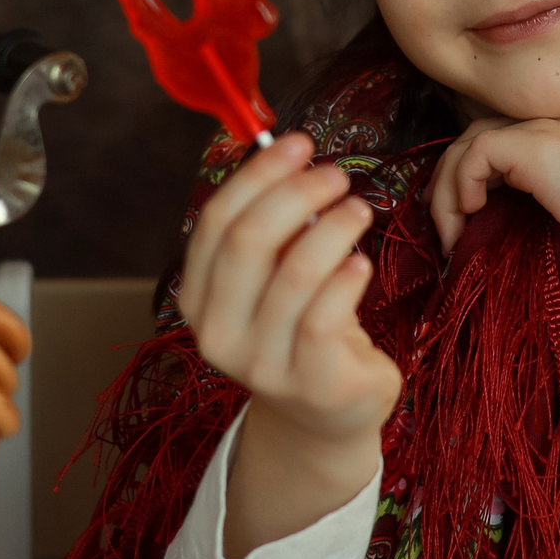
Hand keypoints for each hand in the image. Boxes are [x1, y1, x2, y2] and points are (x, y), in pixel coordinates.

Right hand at [176, 132, 402, 558]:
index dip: (256, 174)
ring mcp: (262, 363)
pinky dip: (347, 275)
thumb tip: (282, 149)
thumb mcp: (270, 279)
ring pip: (294, 273)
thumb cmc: (300, 329)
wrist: (324, 416)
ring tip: (358, 209)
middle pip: (248, 241)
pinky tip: (362, 260)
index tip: (296, 143)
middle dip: (296, 194)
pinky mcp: (312, 382)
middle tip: (335, 175)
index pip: (216, 221)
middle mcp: (218, 333)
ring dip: (332, 228)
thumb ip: (269, 227)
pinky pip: (326, 313)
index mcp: (198, 298)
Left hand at [429, 115, 559, 255]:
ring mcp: (544, 129)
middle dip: (448, 184)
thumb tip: (495, 244)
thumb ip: (543, 216)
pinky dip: (461, 183)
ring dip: (447, 189)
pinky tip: (471, 216)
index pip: (495, 148)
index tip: (462, 232)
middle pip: (474, 140)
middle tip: (448, 234)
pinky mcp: (537, 143)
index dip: (468, 183)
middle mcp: (550, 127)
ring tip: (453, 236)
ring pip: (467, 142)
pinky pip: (476, 153)